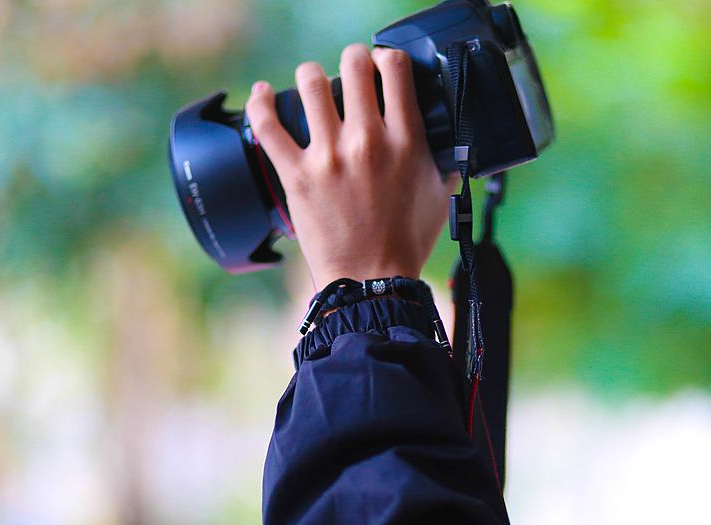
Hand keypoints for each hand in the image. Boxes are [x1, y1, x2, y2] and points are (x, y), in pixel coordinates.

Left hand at [245, 44, 455, 288]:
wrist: (372, 280)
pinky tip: (262, 93)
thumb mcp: (439, 196)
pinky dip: (260, 103)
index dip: (387, 58)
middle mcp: (367, 141)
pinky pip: (268, 125)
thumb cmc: (406, 243)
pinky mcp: (297, 174)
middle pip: (353, 65)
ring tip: (311, 82)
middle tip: (350, 71)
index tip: (382, 65)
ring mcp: (328, 156)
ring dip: (310, 76)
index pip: (395, 69)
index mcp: (405, 141)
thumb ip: (444, 160)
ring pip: (311, 83)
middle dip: (352, 59)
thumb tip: (450, 142)